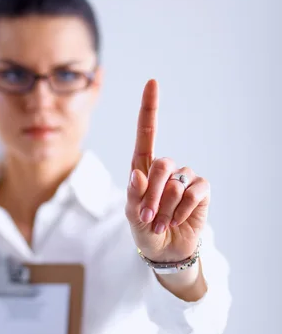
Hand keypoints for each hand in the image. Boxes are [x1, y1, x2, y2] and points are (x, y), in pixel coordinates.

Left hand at [125, 79, 209, 262]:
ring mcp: (185, 178)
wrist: (165, 251)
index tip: (152, 83)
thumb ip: (133, 195)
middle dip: (152, 195)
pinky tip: (177, 221)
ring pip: (176, 183)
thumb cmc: (144, 230)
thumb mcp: (131, 215)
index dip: (150, 109)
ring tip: (160, 224)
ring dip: (165, 209)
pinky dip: (183, 209)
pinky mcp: (201, 191)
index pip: (146, 135)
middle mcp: (165, 169)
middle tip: (147, 217)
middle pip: (161, 165)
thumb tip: (137, 174)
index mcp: (144, 169)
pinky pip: (194, 191)